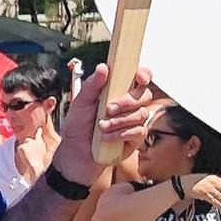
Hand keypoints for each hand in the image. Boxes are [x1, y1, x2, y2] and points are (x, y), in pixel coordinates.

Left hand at [51, 63, 152, 182]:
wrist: (75, 153)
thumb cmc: (78, 126)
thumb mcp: (80, 103)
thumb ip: (92, 86)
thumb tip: (104, 67)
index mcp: (118, 92)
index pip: (139, 78)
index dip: (144, 75)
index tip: (139, 77)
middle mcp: (129, 105)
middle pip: (145, 95)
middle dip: (127, 101)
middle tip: (108, 108)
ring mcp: (134, 121)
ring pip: (142, 114)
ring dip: (119, 121)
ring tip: (101, 126)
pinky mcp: (135, 138)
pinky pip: (139, 131)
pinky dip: (121, 133)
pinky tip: (106, 138)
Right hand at [187, 174, 220, 209]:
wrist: (182, 184)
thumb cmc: (193, 182)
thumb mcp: (206, 179)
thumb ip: (215, 183)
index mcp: (214, 178)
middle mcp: (213, 182)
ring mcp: (208, 188)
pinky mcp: (204, 194)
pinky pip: (214, 200)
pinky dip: (218, 204)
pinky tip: (219, 206)